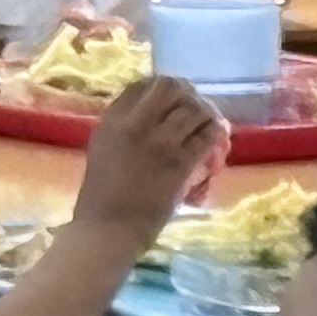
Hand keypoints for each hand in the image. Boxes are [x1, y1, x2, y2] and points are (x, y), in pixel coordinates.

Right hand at [70, 76, 228, 243]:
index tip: (174, 100)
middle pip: (171, 86)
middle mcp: (134, 126)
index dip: (164, 87)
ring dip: (207, 114)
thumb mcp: (104, 150)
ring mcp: (158, 144)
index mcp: (111, 122)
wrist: (107, 231)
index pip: (143, 84)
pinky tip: (215, 139)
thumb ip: (125, 128)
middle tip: (195, 108)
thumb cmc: (101, 197)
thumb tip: (157, 113)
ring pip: (194, 109)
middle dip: (188, 94)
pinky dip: (215, 134)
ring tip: (209, 124)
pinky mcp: (179, 164)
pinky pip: (206, 136)